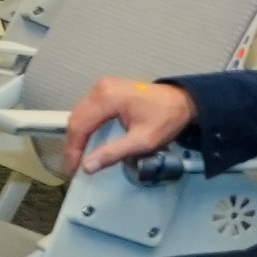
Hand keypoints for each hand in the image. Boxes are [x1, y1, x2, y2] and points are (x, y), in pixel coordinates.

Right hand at [65, 77, 197, 178]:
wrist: (183, 101)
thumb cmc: (167, 118)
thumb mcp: (143, 141)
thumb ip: (113, 153)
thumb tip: (88, 166)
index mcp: (107, 97)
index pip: (79, 126)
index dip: (73, 150)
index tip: (74, 170)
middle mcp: (100, 89)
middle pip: (76, 119)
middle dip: (73, 145)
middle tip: (75, 166)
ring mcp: (102, 87)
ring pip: (79, 115)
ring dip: (78, 137)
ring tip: (80, 157)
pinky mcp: (106, 90)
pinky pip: (88, 110)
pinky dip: (86, 127)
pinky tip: (89, 141)